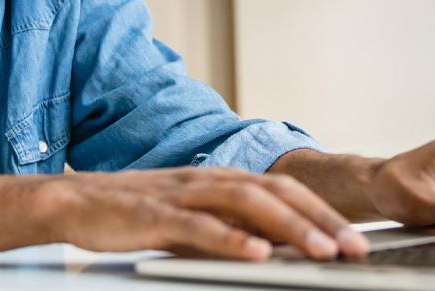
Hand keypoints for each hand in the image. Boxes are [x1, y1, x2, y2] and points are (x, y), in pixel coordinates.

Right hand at [46, 167, 370, 260]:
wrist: (76, 202)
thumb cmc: (137, 215)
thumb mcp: (195, 222)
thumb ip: (233, 229)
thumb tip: (278, 250)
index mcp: (224, 180)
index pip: (287, 192)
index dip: (325, 214)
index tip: (358, 241)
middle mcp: (211, 180)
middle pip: (279, 193)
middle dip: (323, 220)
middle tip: (359, 249)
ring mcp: (185, 194)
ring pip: (249, 204)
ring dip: (290, 228)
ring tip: (323, 252)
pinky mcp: (157, 214)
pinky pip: (200, 226)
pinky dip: (231, 239)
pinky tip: (257, 254)